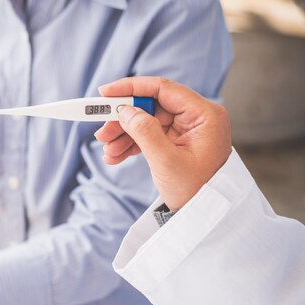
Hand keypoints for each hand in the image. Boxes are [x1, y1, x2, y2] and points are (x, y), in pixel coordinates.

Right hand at [94, 77, 231, 209]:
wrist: (203, 216)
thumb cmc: (195, 191)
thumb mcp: (167, 162)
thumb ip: (145, 132)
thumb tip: (125, 110)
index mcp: (203, 114)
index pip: (162, 89)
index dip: (131, 88)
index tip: (104, 93)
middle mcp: (196, 117)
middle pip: (150, 106)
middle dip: (123, 119)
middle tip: (101, 132)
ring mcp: (185, 129)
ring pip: (145, 120)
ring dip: (123, 134)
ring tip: (107, 151)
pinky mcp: (176, 141)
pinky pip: (148, 134)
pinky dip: (130, 144)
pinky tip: (115, 155)